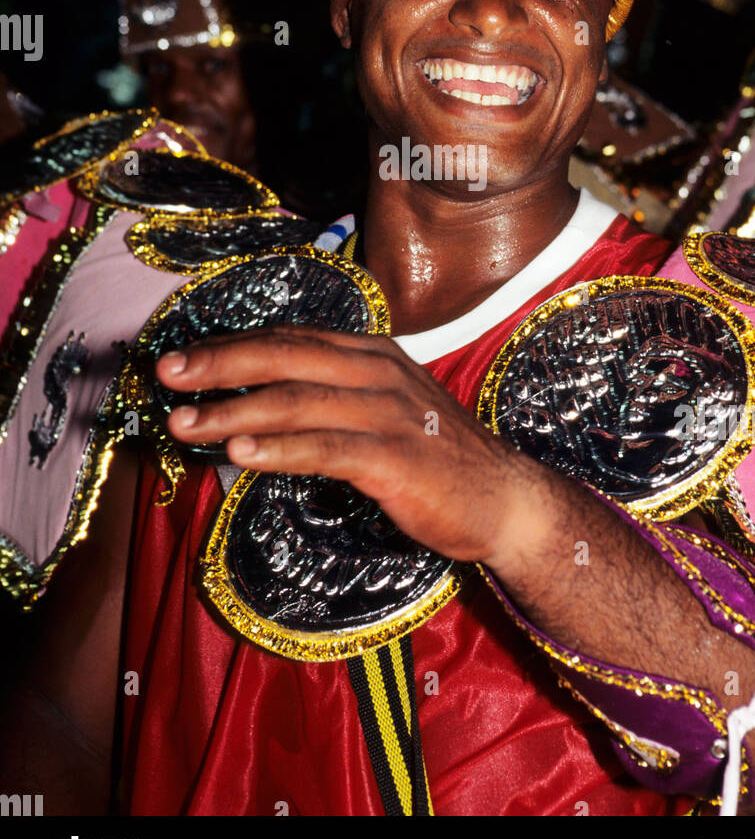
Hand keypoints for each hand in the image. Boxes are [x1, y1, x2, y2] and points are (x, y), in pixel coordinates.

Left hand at [157, 326, 547, 565]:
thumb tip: (258, 407)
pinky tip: (239, 451)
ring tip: (183, 423)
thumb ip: (331, 401)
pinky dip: (278, 447)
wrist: (504, 499)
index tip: (183, 358)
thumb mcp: (383, 412)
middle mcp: (376, 372)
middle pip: (285, 357)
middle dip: (220, 363)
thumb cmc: (437, 459)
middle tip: (166, 374)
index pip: (290, 340)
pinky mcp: (393, 456)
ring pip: (296, 400)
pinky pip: (324, 447)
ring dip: (233, 409)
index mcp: (371, 354)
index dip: (232, 346)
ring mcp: (387, 412)